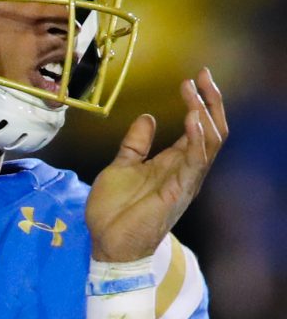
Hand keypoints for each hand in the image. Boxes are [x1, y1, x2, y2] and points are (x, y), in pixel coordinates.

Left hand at [86, 68, 227, 261]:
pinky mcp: (177, 192)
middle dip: (211, 102)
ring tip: (196, 92)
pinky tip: (193, 119)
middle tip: (204, 76)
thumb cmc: (114, 210)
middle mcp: (185, 170)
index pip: (198, 127)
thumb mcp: (121, 165)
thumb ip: (136, 143)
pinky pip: (195, 163)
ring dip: (205, 115)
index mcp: (172, 162)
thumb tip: (148, 116)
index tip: (193, 78)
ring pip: (210, 144)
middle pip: (212, 131)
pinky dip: (197, 139)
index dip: (199, 102)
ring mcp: (184, 181)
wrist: (106, 242)